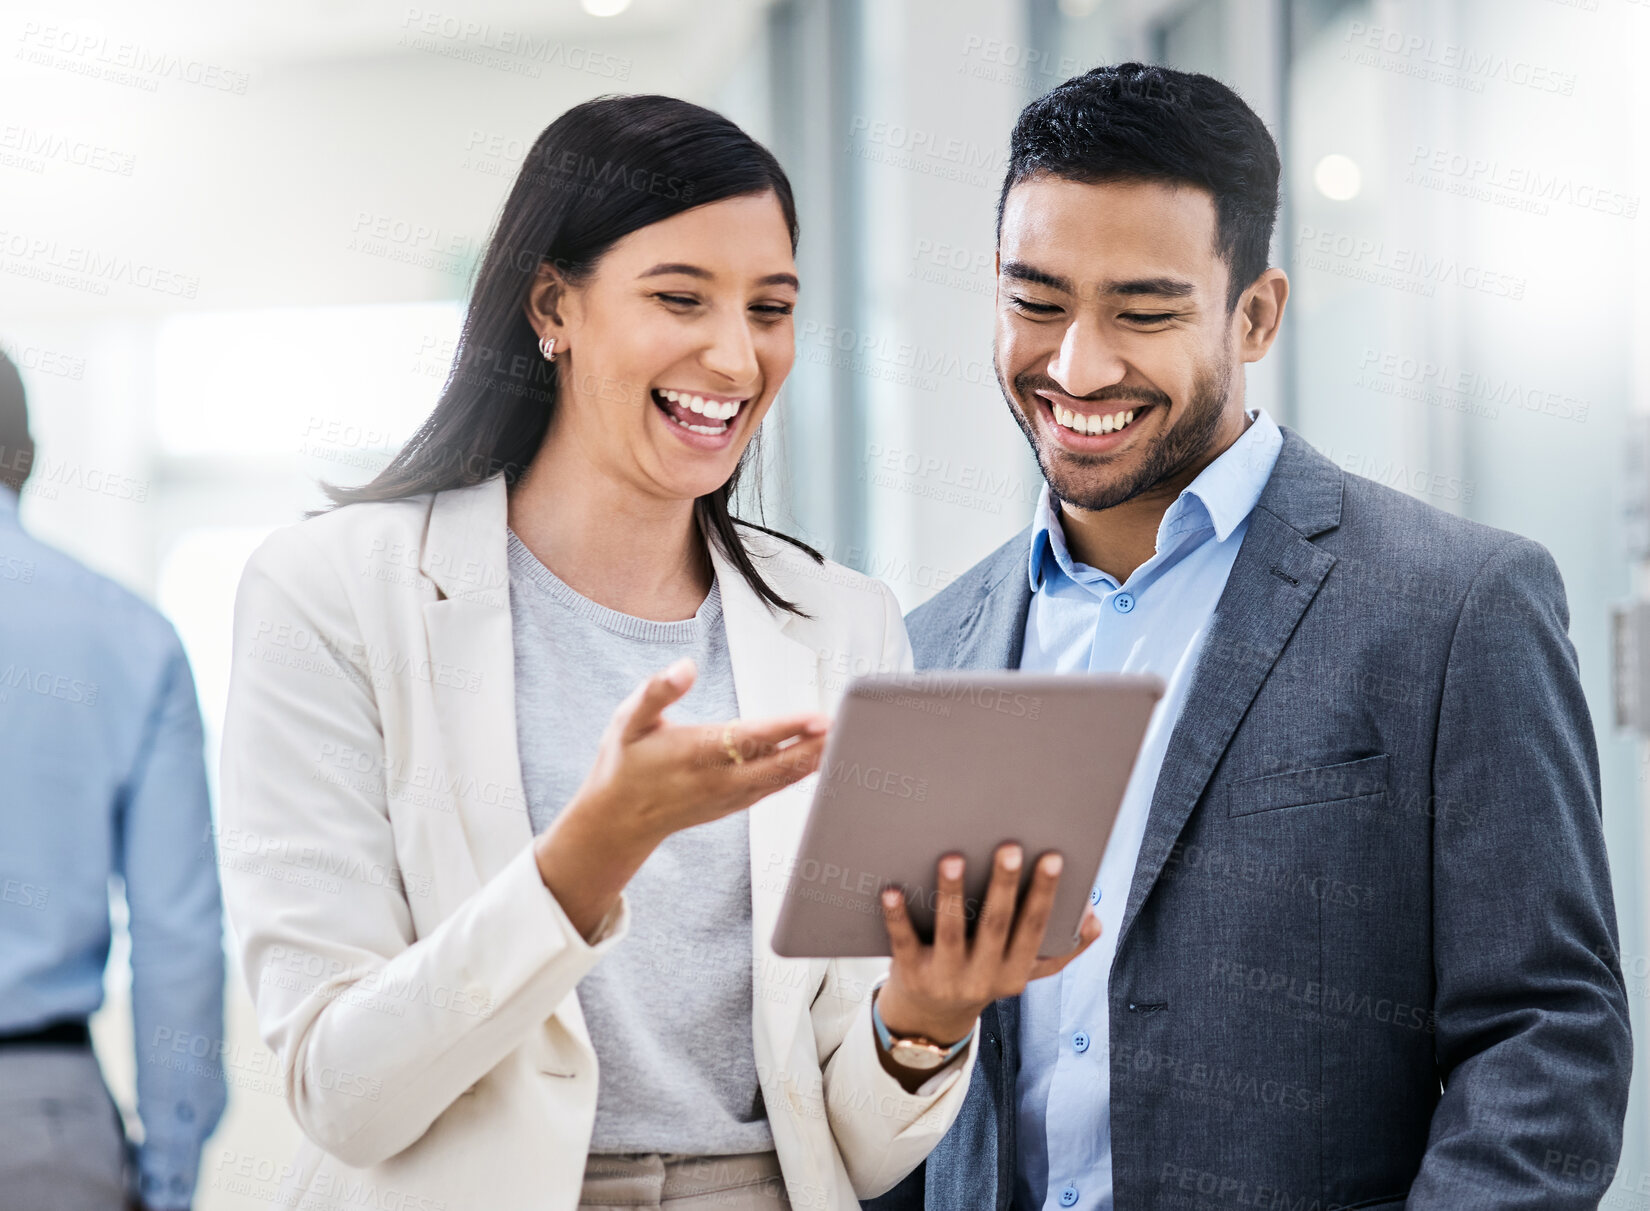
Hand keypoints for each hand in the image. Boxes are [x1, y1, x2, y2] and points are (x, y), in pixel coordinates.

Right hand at [534, 658, 828, 936]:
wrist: (618, 821)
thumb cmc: (624, 762)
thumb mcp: (628, 721)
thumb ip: (656, 691)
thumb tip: (685, 667)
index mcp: (694, 753)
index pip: (750, 739)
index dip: (786, 730)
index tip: (818, 719)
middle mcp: (718, 780)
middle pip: (777, 765)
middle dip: (816, 748)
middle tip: (850, 728)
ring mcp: (730, 796)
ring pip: (782, 779)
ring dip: (816, 761)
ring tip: (847, 739)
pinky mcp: (736, 804)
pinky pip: (776, 788)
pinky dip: (802, 774)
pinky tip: (825, 758)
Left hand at [876, 844, 1100, 1062]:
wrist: (931, 1017)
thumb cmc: (986, 974)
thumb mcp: (1026, 969)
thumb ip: (1063, 946)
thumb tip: (1094, 918)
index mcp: (1015, 973)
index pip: (1035, 929)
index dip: (1045, 894)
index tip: (1053, 857)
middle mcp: (983, 979)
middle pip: (996, 927)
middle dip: (1004, 886)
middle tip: (1009, 847)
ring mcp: (946, 978)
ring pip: (951, 933)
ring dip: (952, 895)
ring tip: (952, 858)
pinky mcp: (911, 974)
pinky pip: (905, 943)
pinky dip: (898, 917)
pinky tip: (892, 890)